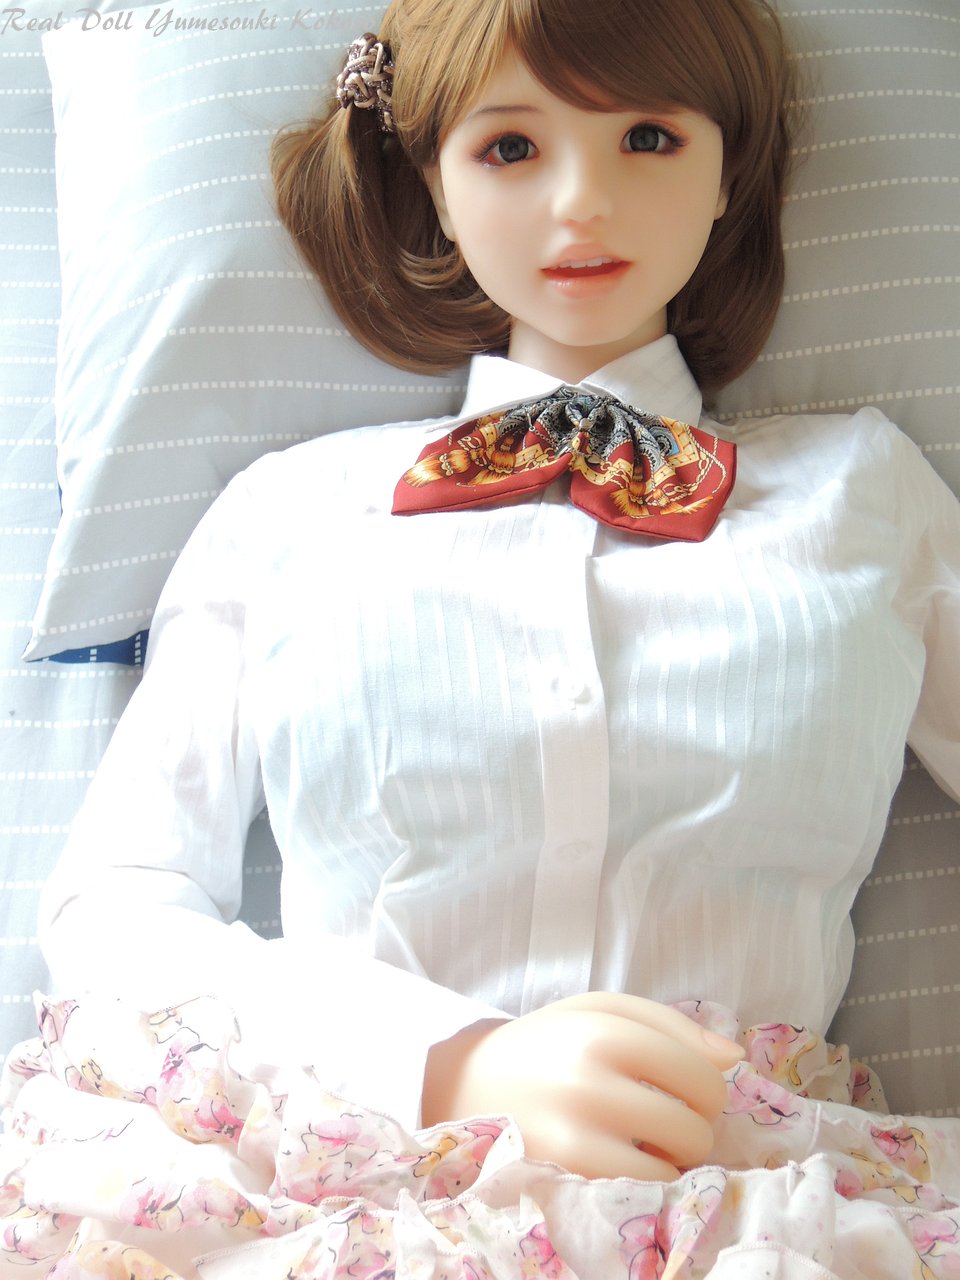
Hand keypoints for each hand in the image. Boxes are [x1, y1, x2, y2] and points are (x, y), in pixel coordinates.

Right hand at [422, 992, 742, 1180]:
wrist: (465, 1084)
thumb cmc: (548, 1045)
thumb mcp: (601, 1010)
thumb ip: (672, 1025)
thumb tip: (734, 1058)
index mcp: (605, 1030)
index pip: (702, 1074)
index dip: (706, 1088)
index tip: (685, 1090)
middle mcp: (590, 1080)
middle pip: (696, 1124)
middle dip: (690, 1124)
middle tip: (660, 1118)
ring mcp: (576, 1134)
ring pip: (675, 1165)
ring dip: (670, 1159)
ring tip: (640, 1142)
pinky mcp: (565, 1176)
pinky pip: (644, 1193)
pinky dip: (645, 1182)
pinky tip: (620, 1161)